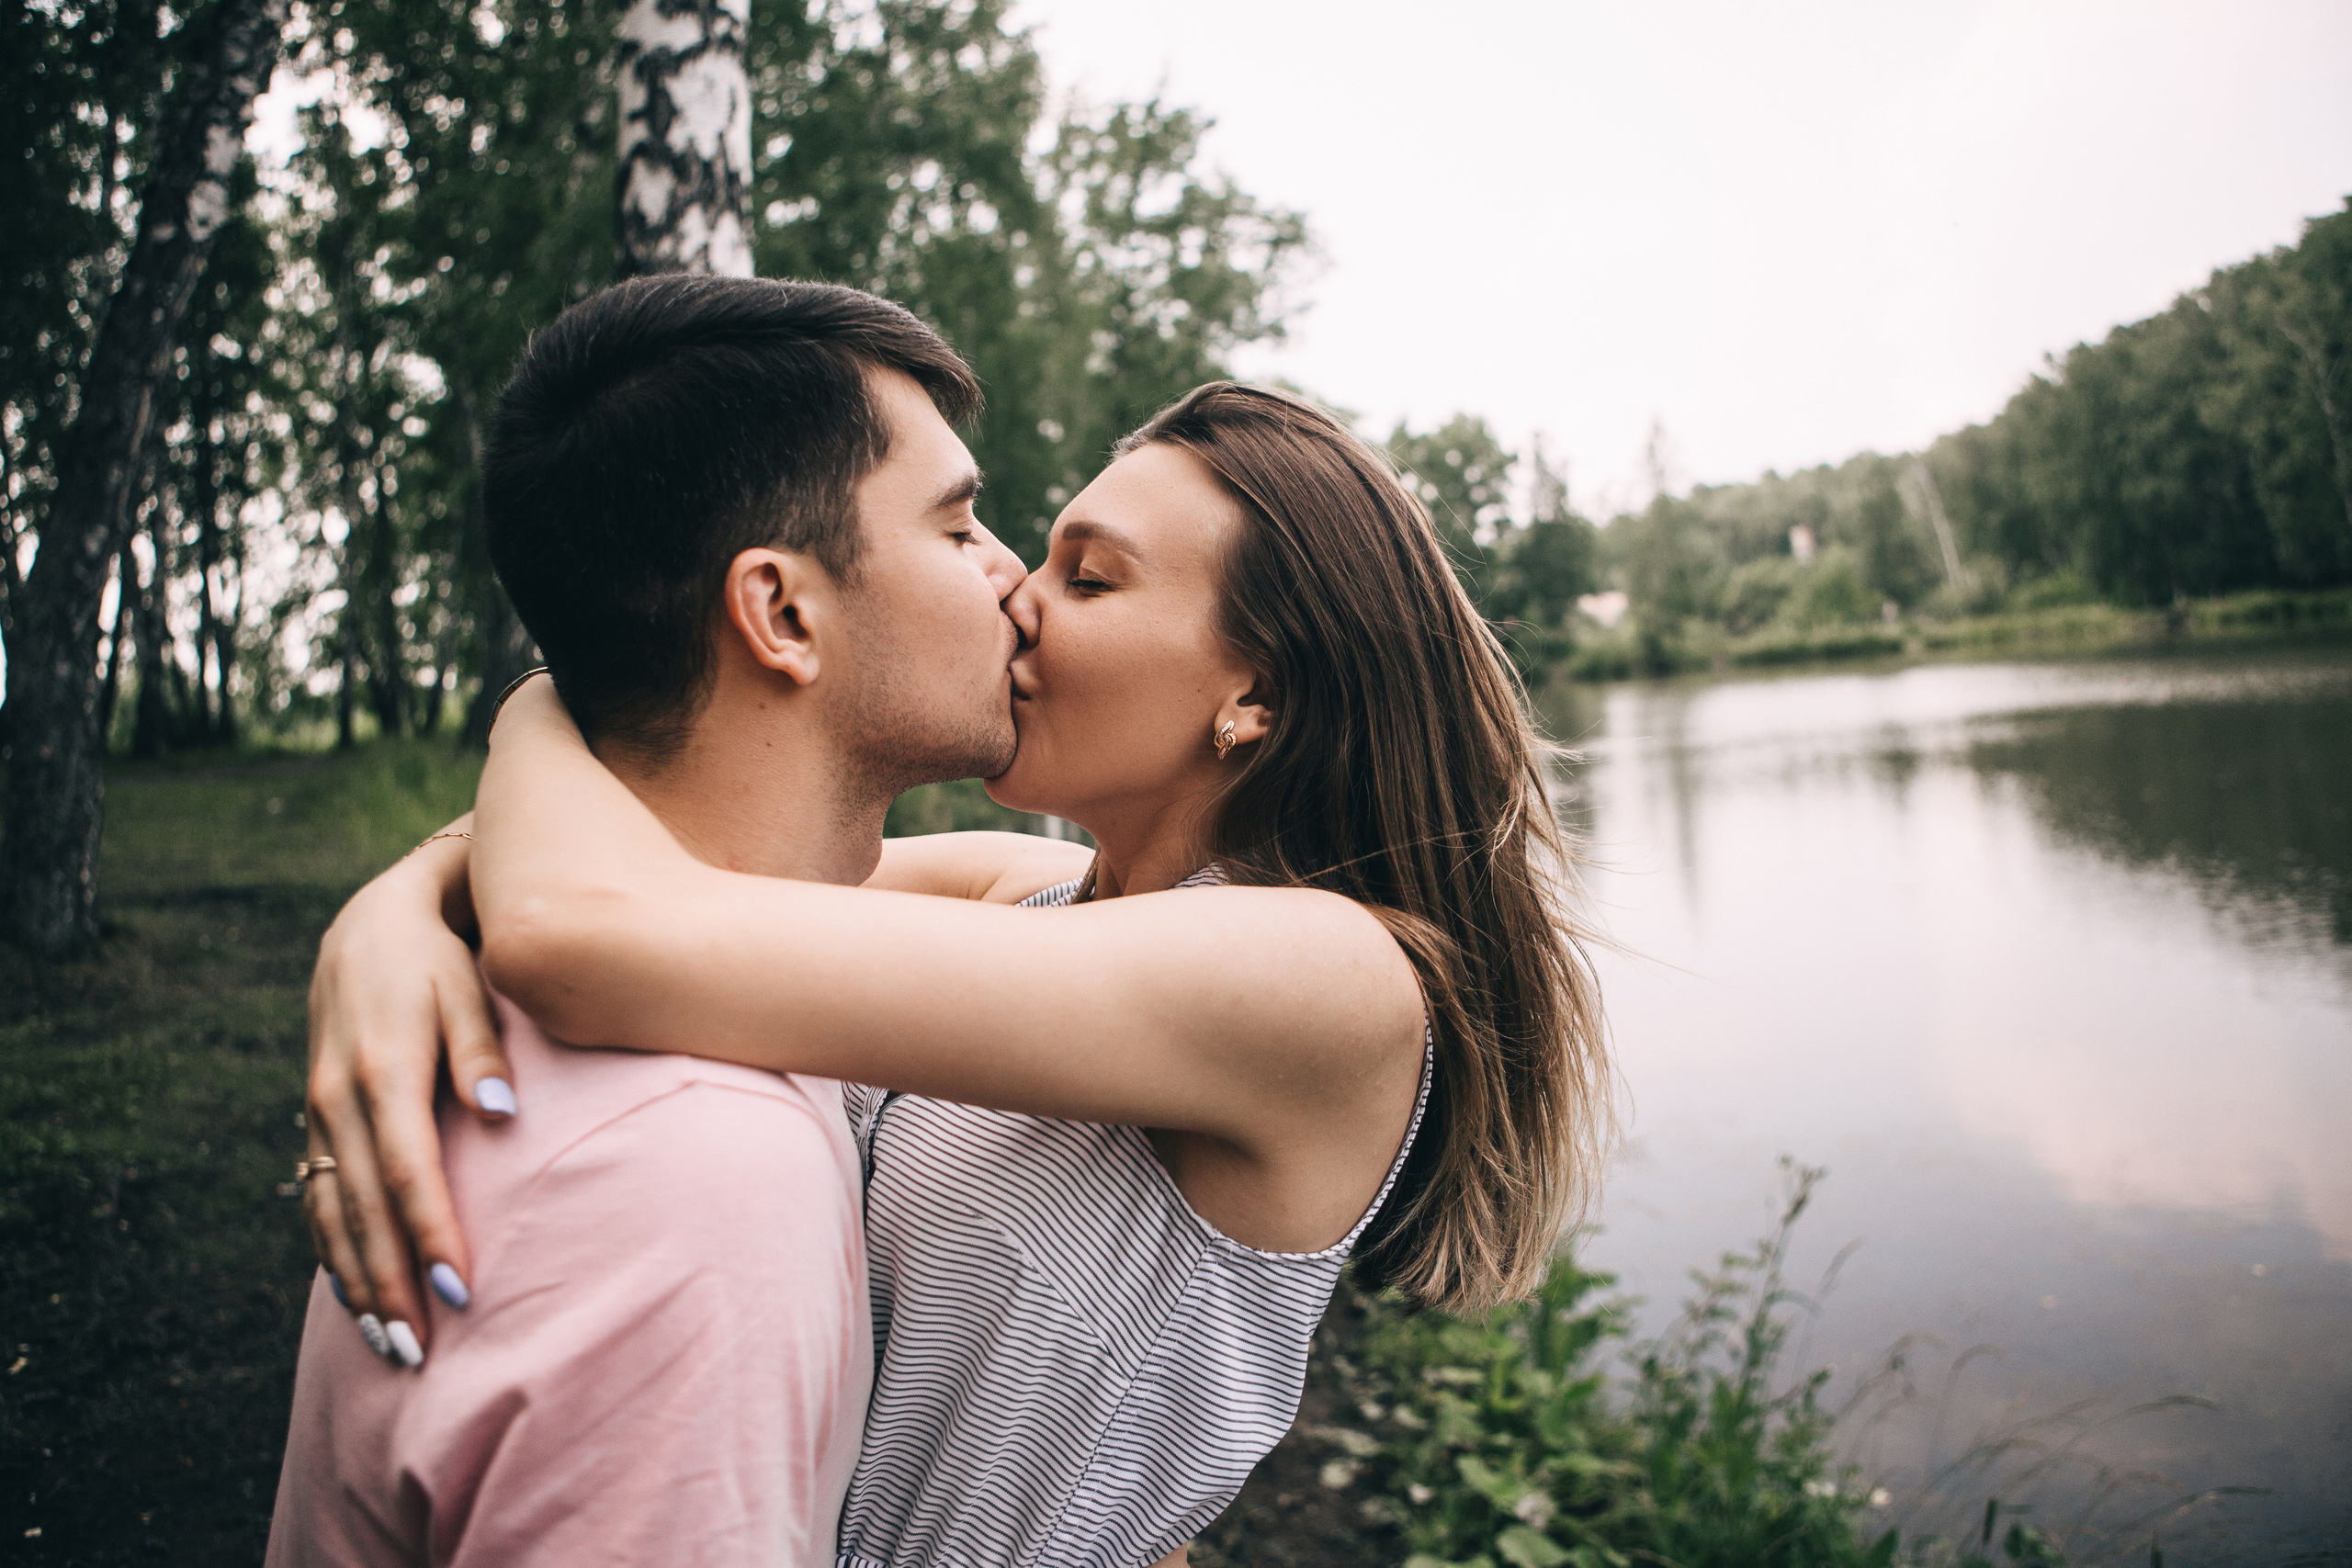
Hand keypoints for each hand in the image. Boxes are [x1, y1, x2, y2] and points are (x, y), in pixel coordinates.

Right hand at [304, 818, 510, 1363]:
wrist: (373, 923)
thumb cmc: (443, 958)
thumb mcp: (471, 988)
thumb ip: (484, 1053)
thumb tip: (501, 1117)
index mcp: (383, 1071)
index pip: (407, 1172)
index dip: (431, 1234)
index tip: (461, 1290)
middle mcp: (340, 1100)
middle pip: (363, 1210)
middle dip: (390, 1284)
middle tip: (418, 1352)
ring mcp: (320, 1113)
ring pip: (332, 1213)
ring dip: (358, 1281)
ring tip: (389, 1345)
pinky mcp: (317, 1118)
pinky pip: (316, 1197)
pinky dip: (333, 1250)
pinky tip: (354, 1293)